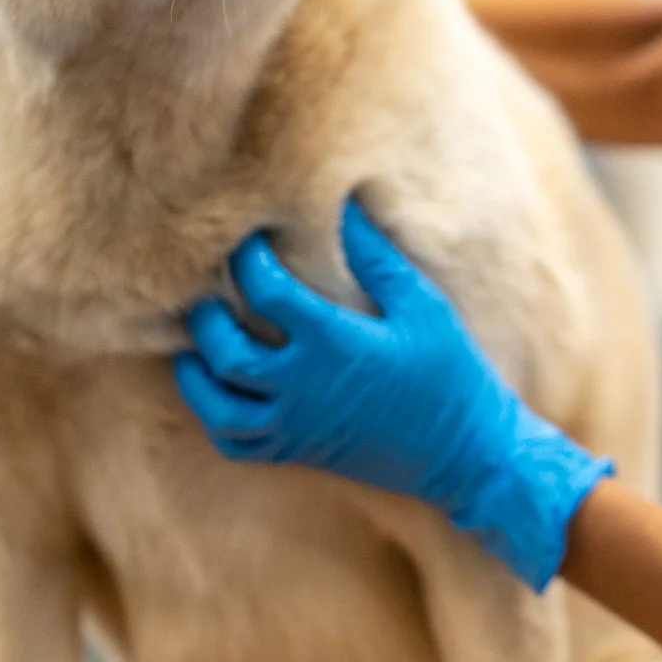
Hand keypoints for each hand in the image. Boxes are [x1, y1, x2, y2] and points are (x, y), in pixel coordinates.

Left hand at [174, 198, 610, 589]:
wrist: (464, 453)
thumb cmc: (449, 372)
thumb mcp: (422, 306)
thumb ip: (376, 259)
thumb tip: (346, 209)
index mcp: (333, 343)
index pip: (266, 291)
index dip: (250, 259)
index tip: (252, 240)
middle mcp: (303, 387)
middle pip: (226, 350)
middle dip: (209, 315)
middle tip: (211, 287)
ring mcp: (295, 425)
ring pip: (217, 404)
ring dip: (196, 371)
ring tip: (199, 340)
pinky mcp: (297, 450)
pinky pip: (235, 442)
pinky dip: (214, 416)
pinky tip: (218, 388)